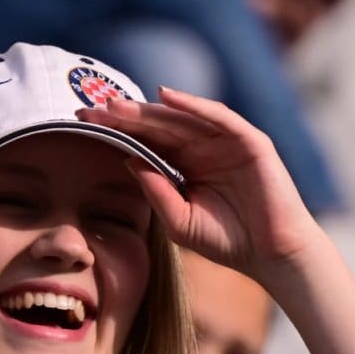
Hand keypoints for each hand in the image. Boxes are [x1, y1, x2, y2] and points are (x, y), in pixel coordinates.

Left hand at [76, 87, 326, 280]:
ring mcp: (227, 142)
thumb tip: (128, 159)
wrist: (272, 255)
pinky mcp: (250, 142)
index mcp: (186, 166)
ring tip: (119, 104)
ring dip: (152, 109)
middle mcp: (204, 149)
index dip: (117, 132)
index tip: (82, 124)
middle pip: (160, 125)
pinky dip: (195, 105)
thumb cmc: (229, 242)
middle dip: (126, 116)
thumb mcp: (180, 221)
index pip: (147, 142)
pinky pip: (219, 117)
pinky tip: (167, 97)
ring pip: (184, 118)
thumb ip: (155, 192)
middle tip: (91, 108)